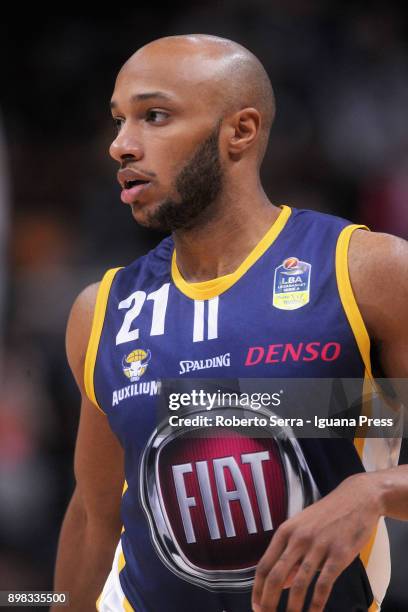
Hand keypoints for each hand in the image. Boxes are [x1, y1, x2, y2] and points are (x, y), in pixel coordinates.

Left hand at [251, 472, 382, 610]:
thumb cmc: (327, 514)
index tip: (257, 606)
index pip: (264, 565)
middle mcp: (298, 538)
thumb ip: (290, 553)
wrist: (356, 498)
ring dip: (293, 607)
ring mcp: (318, 546)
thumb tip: (283, 582)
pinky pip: (324, 584)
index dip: (258, 589)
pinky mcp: (339, 554)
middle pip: (276, 576)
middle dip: (269, 601)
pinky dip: (317, 603)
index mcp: (285, 531)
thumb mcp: (302, 527)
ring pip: (299, 583)